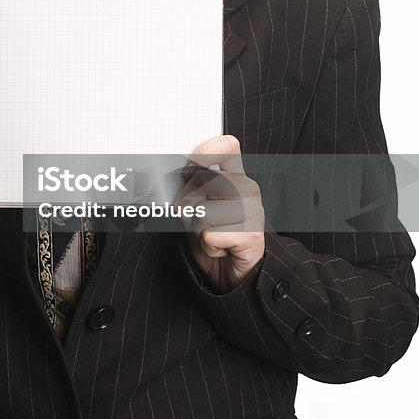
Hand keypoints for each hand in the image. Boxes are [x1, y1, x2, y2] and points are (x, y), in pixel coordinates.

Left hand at [179, 134, 264, 292]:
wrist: (235, 273)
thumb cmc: (214, 235)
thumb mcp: (195, 206)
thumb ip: (187, 187)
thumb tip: (165, 175)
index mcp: (235, 175)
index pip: (226, 146)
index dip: (204, 151)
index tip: (190, 164)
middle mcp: (247, 188)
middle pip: (201, 181)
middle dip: (188, 204)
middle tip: (199, 219)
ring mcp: (253, 210)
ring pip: (202, 211)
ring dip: (198, 229)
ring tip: (212, 234)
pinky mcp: (251, 234)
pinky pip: (210, 235)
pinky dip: (208, 246)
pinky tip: (221, 248)